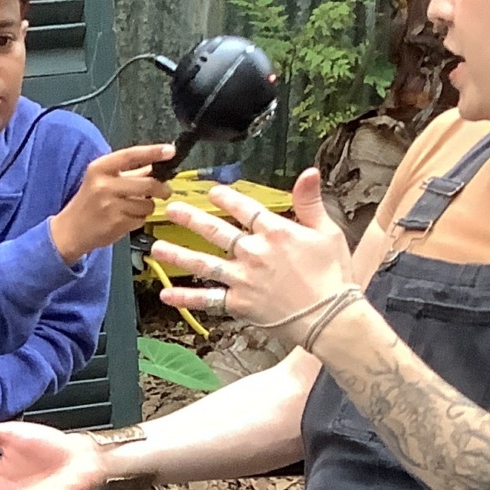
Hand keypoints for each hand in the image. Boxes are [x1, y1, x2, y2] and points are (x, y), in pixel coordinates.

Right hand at [49, 142, 177, 261]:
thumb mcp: (101, 180)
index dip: (153, 152)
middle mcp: (104, 185)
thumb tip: (155, 164)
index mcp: (100, 168)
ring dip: (146, 207)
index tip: (169, 151)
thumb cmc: (88, 203)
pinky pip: (141, 219)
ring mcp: (110, 205)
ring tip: (134, 208)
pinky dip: (139, 219)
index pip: (131, 155)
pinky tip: (126, 219)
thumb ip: (129, 172)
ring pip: (147, 204)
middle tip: (165, 191)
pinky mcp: (116, 223)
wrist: (70, 231)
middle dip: (161, 189)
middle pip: (147, 183)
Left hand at [149, 167, 353, 337]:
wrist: (329, 317)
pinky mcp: (238, 303)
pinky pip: (208, 299)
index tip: (212, 192)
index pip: (245, 209)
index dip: (227, 198)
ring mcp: (243, 278)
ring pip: (204, 263)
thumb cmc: (333, 276)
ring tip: (157, 248)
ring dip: (178, 254)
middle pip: (216, 231)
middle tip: (172, 210)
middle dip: (191, 219)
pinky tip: (166, 294)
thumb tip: (308, 172)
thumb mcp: (327, 232)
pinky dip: (187, 298)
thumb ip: (310, 202)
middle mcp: (253, 252)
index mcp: (274, 231)